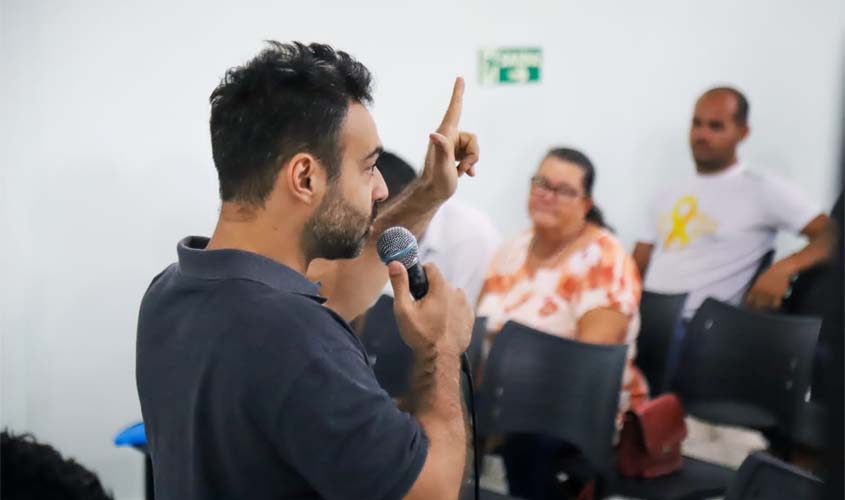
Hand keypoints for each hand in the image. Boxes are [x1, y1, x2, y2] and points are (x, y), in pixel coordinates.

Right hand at [387, 261, 472, 355]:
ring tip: (431, 319)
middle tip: (419, 309)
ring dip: (441, 302)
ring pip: (449, 295)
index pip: (431, 268)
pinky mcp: (469, 317)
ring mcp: (465, 305)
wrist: (440, 359)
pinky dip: (450, 312)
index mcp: (441, 288)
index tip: (414, 287)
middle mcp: (456, 293)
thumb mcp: (404, 309)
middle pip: (439, 283)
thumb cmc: (421, 335)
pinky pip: (457, 308)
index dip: (420, 274)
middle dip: (429, 291)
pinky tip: (441, 325)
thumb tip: (395, 263)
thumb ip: (400, 284)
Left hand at [419, 77, 479, 200]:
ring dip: (471, 161)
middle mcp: (448, 137)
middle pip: (473, 138)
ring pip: (474, 148)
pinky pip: (472, 155)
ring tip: (460, 171)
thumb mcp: (441, 166)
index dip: (458, 94)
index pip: (454, 110)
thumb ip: (441, 149)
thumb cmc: (436, 181)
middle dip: (474, 154)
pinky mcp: (455, 155)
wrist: (432, 195)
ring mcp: (452, 146)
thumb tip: (434, 134)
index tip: (460, 78)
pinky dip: (471, 165)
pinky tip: (465, 174)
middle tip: (462, 168)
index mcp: (445, 134)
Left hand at [744, 263, 792, 309]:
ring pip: (766, 305)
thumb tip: (752, 296)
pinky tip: (774, 306)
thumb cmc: (770, 274)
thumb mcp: (760, 279)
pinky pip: (775, 305)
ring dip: (766, 306)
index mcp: (755, 287)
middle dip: (758, 307)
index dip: (750, 304)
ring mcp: (770, 293)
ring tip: (767, 307)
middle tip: (760, 308)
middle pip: (757, 304)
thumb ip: (756, 287)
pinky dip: (774, 306)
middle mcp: (762, 291)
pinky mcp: (778, 295)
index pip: (749, 300)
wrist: (781, 270)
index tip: (751, 307)